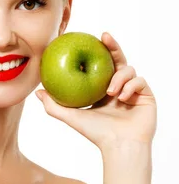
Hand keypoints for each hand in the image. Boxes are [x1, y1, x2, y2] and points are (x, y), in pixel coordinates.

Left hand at [35, 32, 156, 151]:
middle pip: (117, 59)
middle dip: (112, 45)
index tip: (86, 38)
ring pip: (129, 69)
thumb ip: (53, 105)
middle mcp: (118, 86)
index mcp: (101, 88)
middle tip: (104, 36)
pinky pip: (140, 81)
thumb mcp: (71, 116)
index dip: (95, 50)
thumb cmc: (95, 133)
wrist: (119, 146)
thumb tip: (37, 92)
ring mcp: (133, 90)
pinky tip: (121, 96)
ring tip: (109, 91)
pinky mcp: (146, 95)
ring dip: (119, 77)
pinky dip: (130, 86)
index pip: (99, 64)